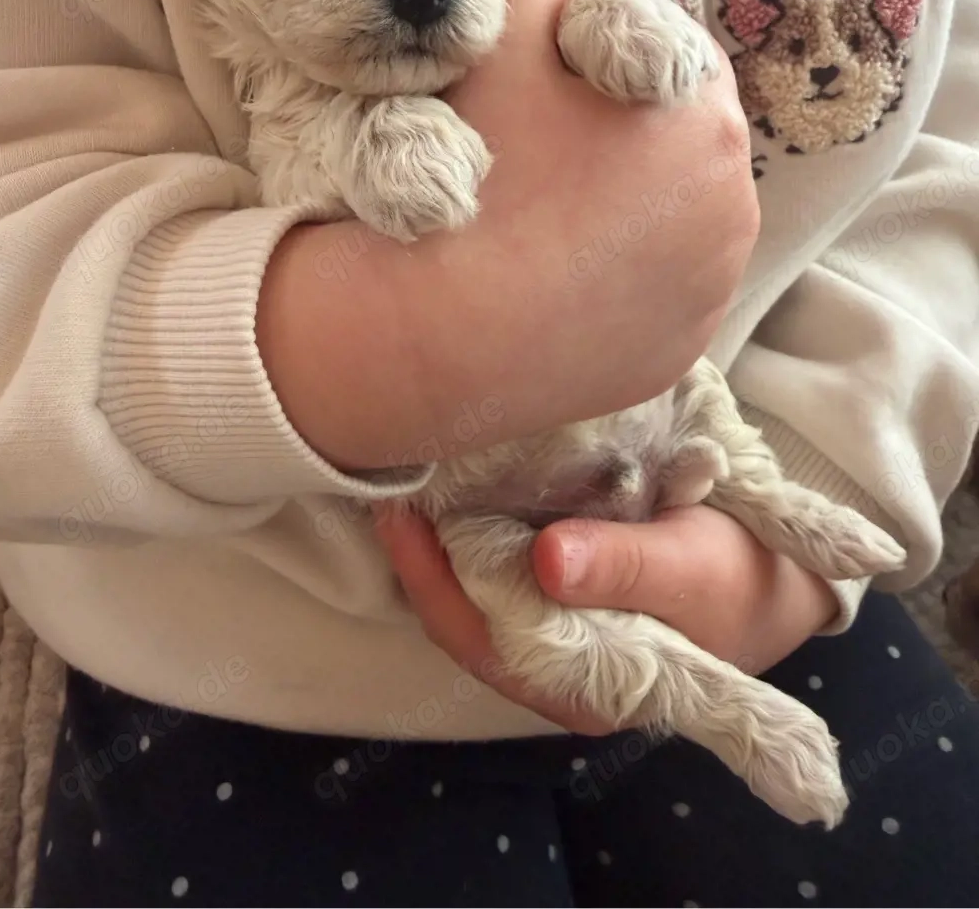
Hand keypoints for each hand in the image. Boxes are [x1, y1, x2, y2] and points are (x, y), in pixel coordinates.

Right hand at [258, 0, 758, 471]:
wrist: (440, 331)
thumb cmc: (475, 168)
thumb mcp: (498, 43)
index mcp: (706, 113)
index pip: (674, 55)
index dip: (610, 58)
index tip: (553, 84)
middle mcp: (736, 203)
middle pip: (682, 142)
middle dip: (629, 133)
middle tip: (545, 153)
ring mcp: (713, 287)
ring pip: (678, 220)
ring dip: (634, 208)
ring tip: (550, 217)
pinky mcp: (681, 350)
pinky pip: (662, 293)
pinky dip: (626, 279)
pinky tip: (560, 278)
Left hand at [375, 504, 838, 734]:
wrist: (780, 585)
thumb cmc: (738, 577)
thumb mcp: (691, 566)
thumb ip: (624, 567)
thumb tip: (545, 561)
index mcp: (589, 685)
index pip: (486, 643)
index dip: (437, 584)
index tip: (404, 519)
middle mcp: (561, 675)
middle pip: (468, 626)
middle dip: (424, 563)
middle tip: (393, 490)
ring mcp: (560, 642)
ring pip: (477, 606)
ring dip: (442, 553)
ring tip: (414, 488)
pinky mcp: (565, 608)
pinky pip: (500, 584)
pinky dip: (473, 544)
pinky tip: (459, 501)